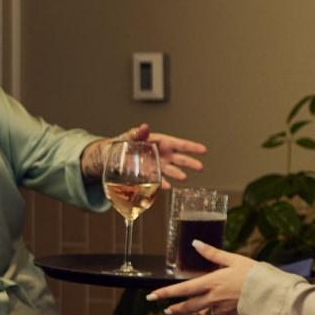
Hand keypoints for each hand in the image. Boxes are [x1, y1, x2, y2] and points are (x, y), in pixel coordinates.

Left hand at [82, 124, 207, 186]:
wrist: (112, 157)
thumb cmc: (123, 143)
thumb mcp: (130, 136)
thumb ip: (138, 134)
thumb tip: (145, 127)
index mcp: (160, 143)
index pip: (179, 144)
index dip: (191, 147)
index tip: (203, 150)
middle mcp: (162, 155)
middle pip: (180, 159)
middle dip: (190, 163)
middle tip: (200, 167)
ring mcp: (158, 166)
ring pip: (171, 171)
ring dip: (177, 174)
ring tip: (183, 177)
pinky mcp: (150, 176)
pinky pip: (159, 181)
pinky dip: (163, 184)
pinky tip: (167, 186)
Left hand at [147, 243, 257, 314]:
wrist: (273, 295)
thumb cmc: (255, 275)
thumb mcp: (235, 260)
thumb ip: (213, 254)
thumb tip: (196, 243)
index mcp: (211, 283)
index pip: (182, 289)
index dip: (165, 293)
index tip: (152, 296)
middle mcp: (213, 298)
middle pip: (188, 306)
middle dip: (175, 308)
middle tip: (167, 309)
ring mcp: (222, 310)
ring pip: (202, 312)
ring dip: (193, 312)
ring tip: (189, 310)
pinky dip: (212, 313)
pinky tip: (214, 311)